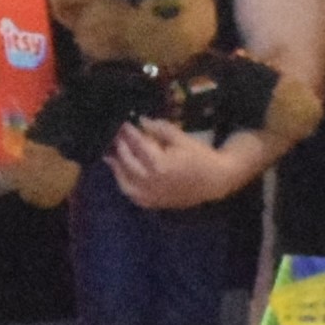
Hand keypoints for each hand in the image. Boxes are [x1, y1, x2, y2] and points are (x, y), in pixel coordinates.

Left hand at [107, 119, 257, 211]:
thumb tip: (142, 121)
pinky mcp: (153, 203)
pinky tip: (120, 172)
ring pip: (124, 182)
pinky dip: (124, 183)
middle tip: (114, 135)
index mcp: (160, 165)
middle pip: (127, 163)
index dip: (129, 133)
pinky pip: (132, 194)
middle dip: (120, 147)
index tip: (123, 123)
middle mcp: (151, 182)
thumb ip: (160, 129)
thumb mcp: (182, 138)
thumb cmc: (200, 157)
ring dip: (116, 167)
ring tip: (110, 154)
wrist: (214, 181)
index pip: (138, 146)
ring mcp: (151, 195)